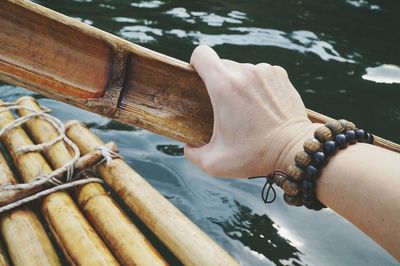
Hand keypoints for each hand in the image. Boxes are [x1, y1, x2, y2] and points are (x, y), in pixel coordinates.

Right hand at [184, 45, 318, 177]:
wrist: (295, 150)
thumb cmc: (255, 156)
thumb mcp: (215, 162)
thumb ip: (192, 153)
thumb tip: (188, 146)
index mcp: (224, 86)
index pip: (201, 54)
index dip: (196, 64)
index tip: (199, 80)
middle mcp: (245, 71)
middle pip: (221, 64)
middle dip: (218, 82)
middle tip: (224, 106)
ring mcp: (265, 71)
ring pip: (242, 70)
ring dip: (239, 85)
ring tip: (247, 110)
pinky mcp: (280, 75)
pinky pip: (260, 73)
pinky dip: (257, 86)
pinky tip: (262, 106)